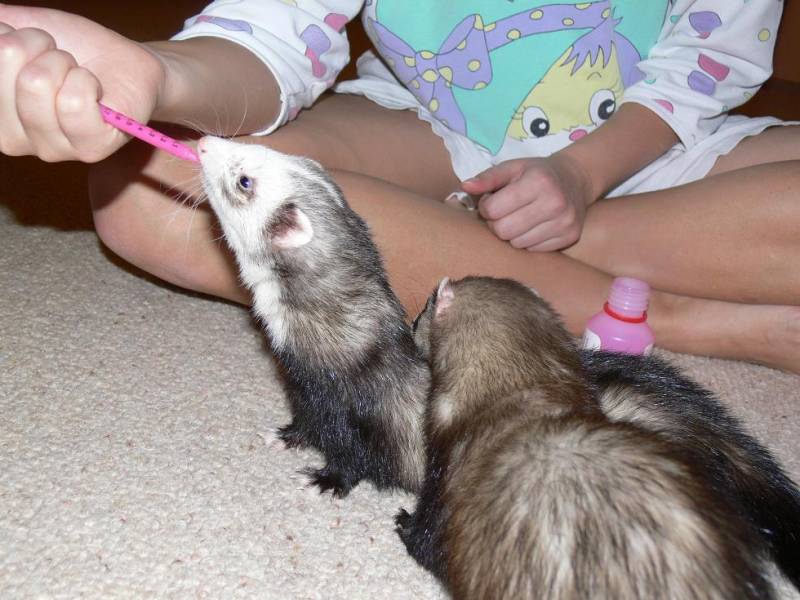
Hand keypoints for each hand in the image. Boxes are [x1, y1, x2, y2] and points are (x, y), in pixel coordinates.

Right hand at [0, 5, 164, 161]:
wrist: (126, 62)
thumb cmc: (75, 48)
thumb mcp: (22, 26)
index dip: (12, 39)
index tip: (33, 48)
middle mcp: (13, 138)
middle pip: (5, 60)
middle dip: (39, 45)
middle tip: (62, 60)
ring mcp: (51, 149)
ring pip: (36, 81)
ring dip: (65, 62)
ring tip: (79, 74)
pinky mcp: (89, 149)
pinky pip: (73, 102)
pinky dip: (87, 81)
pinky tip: (96, 91)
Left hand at [462, 153, 594, 251]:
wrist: (575, 178)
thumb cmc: (536, 173)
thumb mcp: (512, 167)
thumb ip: (487, 178)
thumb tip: (465, 187)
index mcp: (538, 182)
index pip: (493, 209)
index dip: (486, 207)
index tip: (492, 200)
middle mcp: (555, 202)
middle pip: (504, 231)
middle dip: (497, 223)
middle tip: (504, 212)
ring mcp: (565, 222)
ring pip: (517, 244)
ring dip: (512, 234)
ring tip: (518, 218)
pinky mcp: (570, 236)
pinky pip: (533, 250)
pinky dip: (527, 240)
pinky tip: (532, 226)